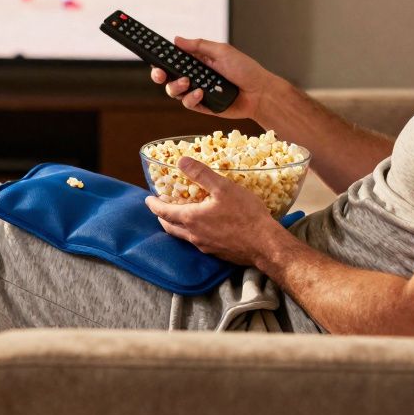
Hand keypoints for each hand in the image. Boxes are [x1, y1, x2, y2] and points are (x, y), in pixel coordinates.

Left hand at [143, 157, 286, 266]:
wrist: (265, 245)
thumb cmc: (245, 215)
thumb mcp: (223, 188)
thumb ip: (201, 174)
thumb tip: (181, 161)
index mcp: (192, 219)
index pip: (164, 212)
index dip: (154, 205)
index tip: (148, 199)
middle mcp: (194, 236)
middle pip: (170, 226)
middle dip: (162, 216)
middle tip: (161, 207)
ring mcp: (205, 247)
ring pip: (183, 236)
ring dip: (177, 225)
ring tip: (180, 215)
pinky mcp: (217, 253)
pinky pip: (198, 241)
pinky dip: (192, 232)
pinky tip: (203, 226)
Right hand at [149, 37, 273, 119]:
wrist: (260, 93)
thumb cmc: (245, 69)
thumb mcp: (222, 51)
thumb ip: (198, 46)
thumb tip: (176, 39)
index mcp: (198, 61)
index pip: (174, 60)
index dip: (162, 60)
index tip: (155, 59)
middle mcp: (196, 76)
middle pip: (169, 77)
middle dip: (160, 76)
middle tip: (161, 74)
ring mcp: (198, 92)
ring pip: (175, 91)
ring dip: (176, 87)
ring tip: (188, 82)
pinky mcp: (203, 106)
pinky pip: (188, 104)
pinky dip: (191, 98)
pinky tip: (200, 94)